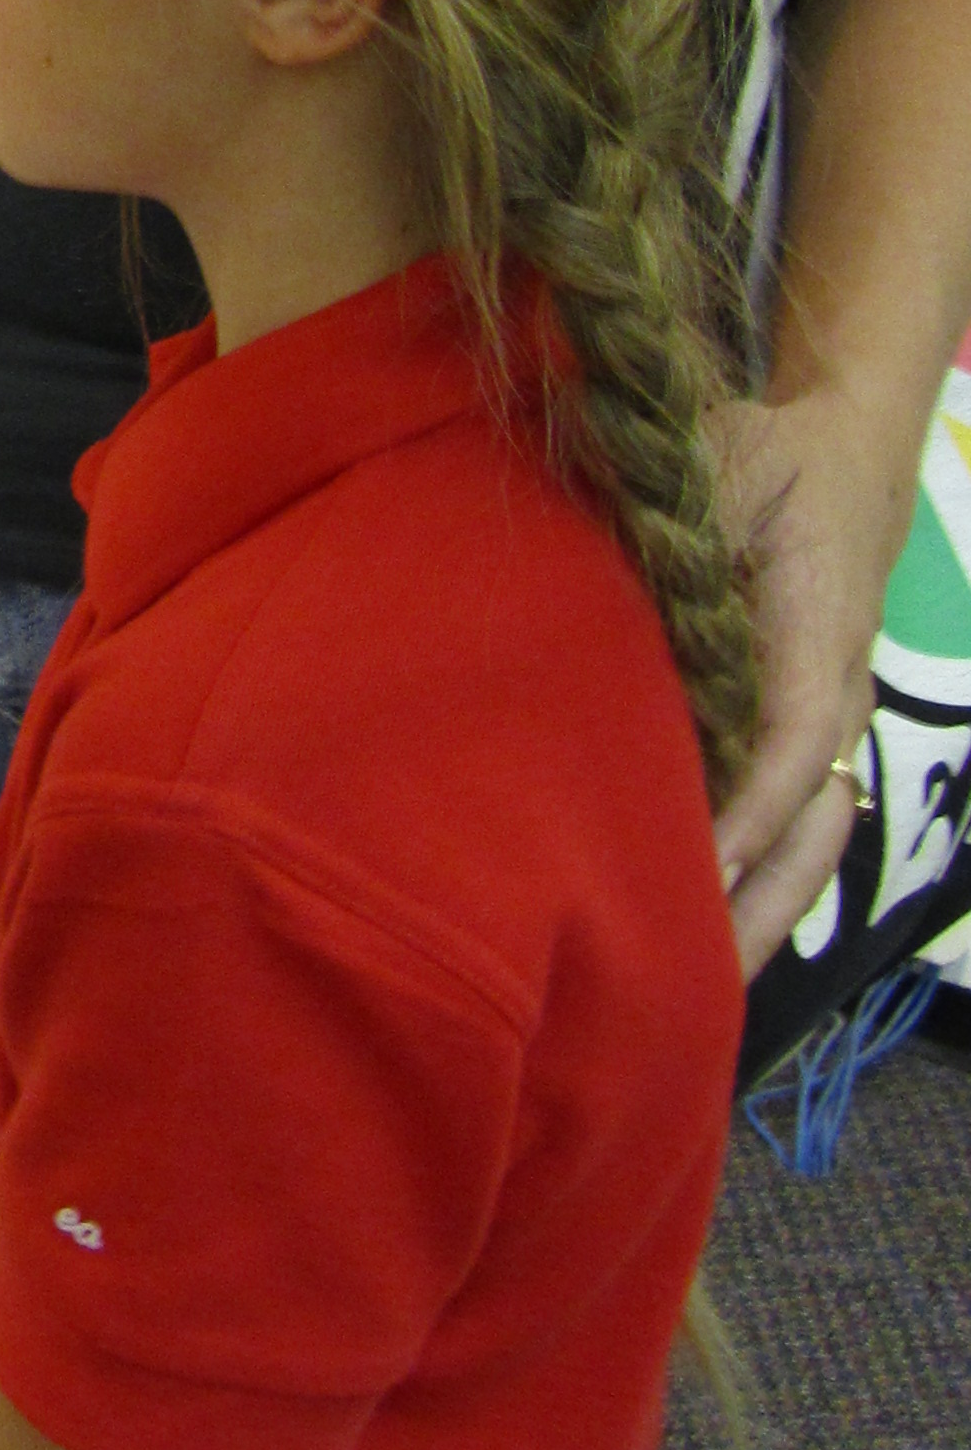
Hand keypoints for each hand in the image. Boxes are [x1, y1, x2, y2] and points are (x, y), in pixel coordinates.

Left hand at [713, 386, 899, 969]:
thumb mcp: (726, 464)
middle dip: (757, 903)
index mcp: (820, 634)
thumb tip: (611, 574)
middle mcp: (832, 697)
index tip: (699, 867)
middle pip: (809, 824)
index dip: (751, 808)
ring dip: (755, 912)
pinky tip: (694, 936)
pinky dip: (749, 880)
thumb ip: (680, 522)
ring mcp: (821, 724)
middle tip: (690, 983)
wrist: (839, 456)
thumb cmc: (769, 456)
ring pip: (803, 840)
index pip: (793, 739)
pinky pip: (783, 825)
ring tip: (691, 993)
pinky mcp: (794, 733)